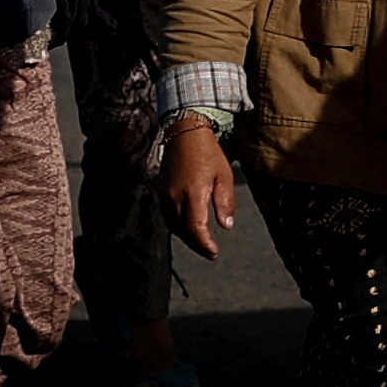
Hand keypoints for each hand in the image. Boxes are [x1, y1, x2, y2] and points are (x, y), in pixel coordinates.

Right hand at [169, 116, 239, 256]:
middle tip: (209, 252)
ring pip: (172, 225)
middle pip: (182, 230)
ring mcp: (165, 194)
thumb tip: (226, 225)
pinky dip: (177, 226)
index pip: (195, 227)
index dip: (203, 244)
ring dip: (186, 237)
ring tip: (200, 243)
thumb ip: (225, 202)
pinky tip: (187, 227)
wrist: (184, 133)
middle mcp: (175, 197)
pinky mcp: (160, 190)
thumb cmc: (208, 153)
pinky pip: (167, 215)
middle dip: (195, 245)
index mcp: (193, 193)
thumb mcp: (224, 176)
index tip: (213, 252)